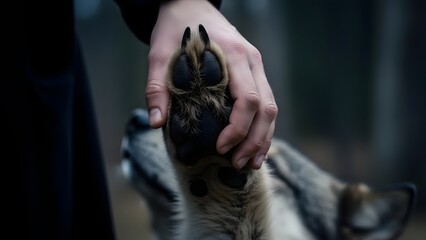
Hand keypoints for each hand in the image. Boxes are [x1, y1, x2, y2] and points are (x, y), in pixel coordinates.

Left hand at [146, 0, 277, 168]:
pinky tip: (254, 145)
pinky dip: (263, 127)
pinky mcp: (253, 71)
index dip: (238, 128)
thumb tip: (157, 124)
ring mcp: (256, 66)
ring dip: (263, 137)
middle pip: (266, 107)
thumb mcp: (160, 54)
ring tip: (250, 163)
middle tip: (236, 164)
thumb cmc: (176, 29)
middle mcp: (251, 61)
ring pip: (271, 107)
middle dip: (254, 140)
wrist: (190, 4)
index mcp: (233, 55)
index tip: (220, 147)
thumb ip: (157, 88)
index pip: (247, 99)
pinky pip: (267, 102)